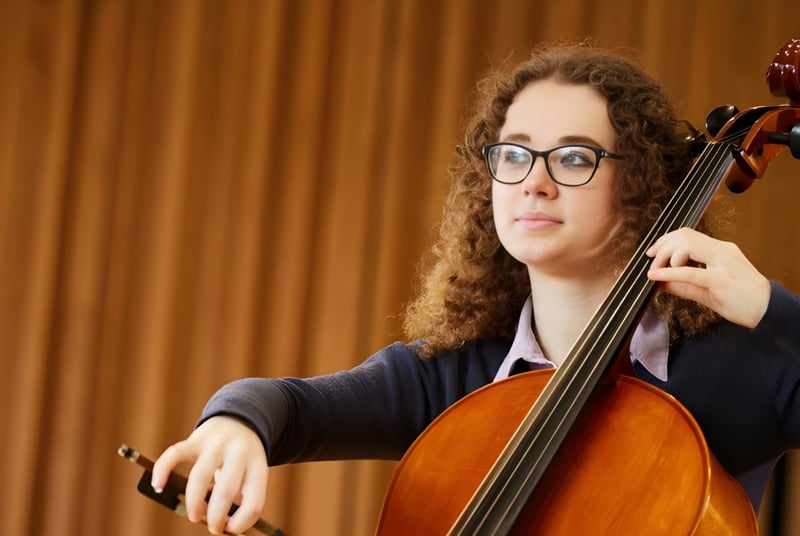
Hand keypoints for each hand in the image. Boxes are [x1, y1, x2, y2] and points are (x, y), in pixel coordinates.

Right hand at [151, 416, 267, 534]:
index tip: (229, 529)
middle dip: (216, 517)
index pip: (254, 503)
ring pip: (199, 477)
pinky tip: (158, 485)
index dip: (241, 524)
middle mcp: (239, 453)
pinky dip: (163, 470)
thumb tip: (221, 524)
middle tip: (212, 527)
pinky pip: (175, 454)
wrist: (240, 421)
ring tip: (195, 516)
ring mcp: (217, 444)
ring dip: (194, 502)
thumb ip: (239, 498)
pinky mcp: (196, 439)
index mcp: (257, 466)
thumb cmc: (242, 459)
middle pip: (226, 492)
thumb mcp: (251, 475)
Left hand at [646, 227, 769, 327]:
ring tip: (658, 272)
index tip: (653, 252)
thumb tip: (659, 282)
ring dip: (666, 257)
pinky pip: (691, 273)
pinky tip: (657, 276)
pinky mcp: (721, 280)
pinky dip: (670, 273)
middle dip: (663, 246)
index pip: (689, 234)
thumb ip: (682, 285)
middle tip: (652, 262)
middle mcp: (721, 251)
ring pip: (688, 247)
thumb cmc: (740, 299)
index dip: (666, 240)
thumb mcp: (705, 290)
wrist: (767, 311)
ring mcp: (723, 264)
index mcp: (720, 250)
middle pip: (685, 236)